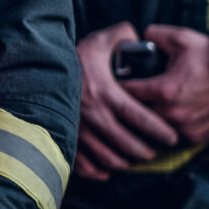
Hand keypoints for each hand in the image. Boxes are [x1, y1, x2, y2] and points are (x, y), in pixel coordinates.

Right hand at [74, 22, 180, 180]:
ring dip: (127, 162)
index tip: (172, 136)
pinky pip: (85, 166)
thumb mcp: (99, 40)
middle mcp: (92, 115)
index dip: (160, 131)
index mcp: (105, 93)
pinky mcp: (65, 138)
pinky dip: (100, 171)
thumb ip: (124, 37)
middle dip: (147, 151)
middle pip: (128, 144)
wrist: (35, 68)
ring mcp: (77, 130)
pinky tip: (109, 168)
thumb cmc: (72, 55)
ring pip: (110, 159)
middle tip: (157, 149)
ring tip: (136, 157)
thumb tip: (143, 40)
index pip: (141, 119)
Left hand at [119, 24, 208, 144]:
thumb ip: (157, 35)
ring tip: (134, 112)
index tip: (112, 82)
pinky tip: (155, 122)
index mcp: (165, 90)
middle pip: (134, 116)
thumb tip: (139, 36)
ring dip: (140, 123)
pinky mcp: (194, 139)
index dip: (116, 87)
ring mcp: (183, 129)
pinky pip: (167, 140)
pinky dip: (159, 133)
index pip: (125, 93)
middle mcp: (172, 114)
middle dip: (124, 108)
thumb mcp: (185, 39)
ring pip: (149, 131)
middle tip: (118, 99)